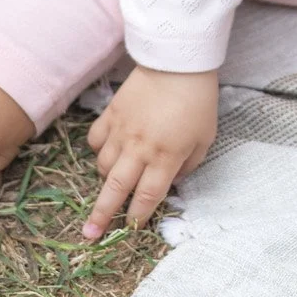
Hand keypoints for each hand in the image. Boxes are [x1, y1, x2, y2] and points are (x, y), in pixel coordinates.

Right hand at [83, 65, 217, 238]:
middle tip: (90, 234)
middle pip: (117, 189)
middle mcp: (139, 148)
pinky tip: (107, 152)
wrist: (177, 62)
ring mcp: (121, 131)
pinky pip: (95, 140)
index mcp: (166, 157)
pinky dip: (98, 151)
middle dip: (103, 215)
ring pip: (103, 166)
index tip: (132, 228)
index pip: (148, 196)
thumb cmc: (198, 101)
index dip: (139, 216)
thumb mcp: (206, 138)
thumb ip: (188, 165)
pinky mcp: (110, 114)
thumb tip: (172, 181)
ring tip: (111, 185)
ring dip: (106, 181)